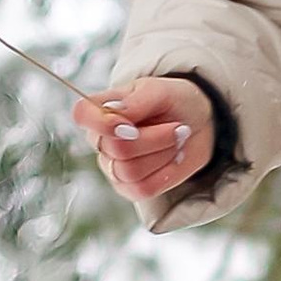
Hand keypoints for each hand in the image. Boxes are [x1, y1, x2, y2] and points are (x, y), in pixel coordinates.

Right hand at [72, 76, 213, 209]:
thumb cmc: (174, 101)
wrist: (198, 124)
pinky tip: (174, 158)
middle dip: (156, 138)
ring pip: (130, 171)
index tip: (131, 124)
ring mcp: (113, 167)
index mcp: (101, 108)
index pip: (82, 114)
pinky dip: (166, 174)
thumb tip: (114, 115)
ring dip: (164, 154)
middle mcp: (101, 139)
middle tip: (178, 127)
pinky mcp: (130, 188)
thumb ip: (136, 101)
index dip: (102, 123)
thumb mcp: (160, 91)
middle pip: (116, 149)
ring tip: (177, 140)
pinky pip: (143, 189)